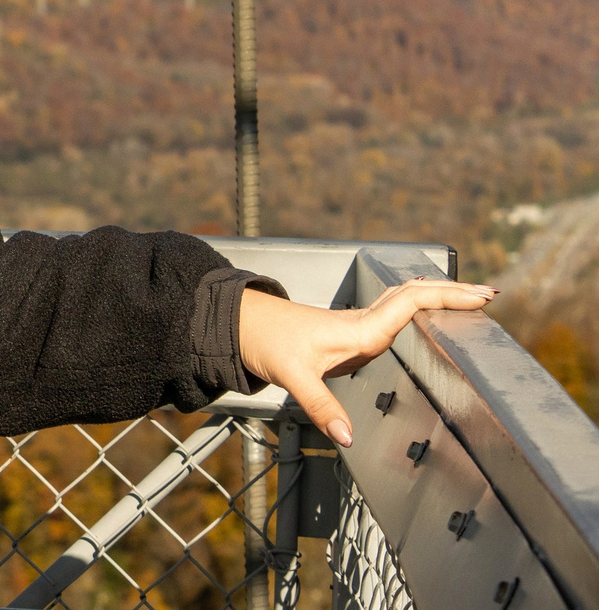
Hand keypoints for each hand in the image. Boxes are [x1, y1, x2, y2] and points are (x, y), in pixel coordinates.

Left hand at [238, 279, 494, 446]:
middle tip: (489, 294)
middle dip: (453, 292)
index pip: (411, 302)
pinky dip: (418, 306)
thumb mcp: (293, 377)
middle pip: (416, 296)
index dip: (447, 297)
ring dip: (438, 295)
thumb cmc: (266, 341)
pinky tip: (428, 312)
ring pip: (405, 300)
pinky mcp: (351, 332)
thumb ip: (322, 407)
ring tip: (472, 297)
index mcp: (360, 329)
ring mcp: (358, 325)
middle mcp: (363, 322)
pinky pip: (394, 312)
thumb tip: (347, 437)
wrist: (240, 324)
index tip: (479, 297)